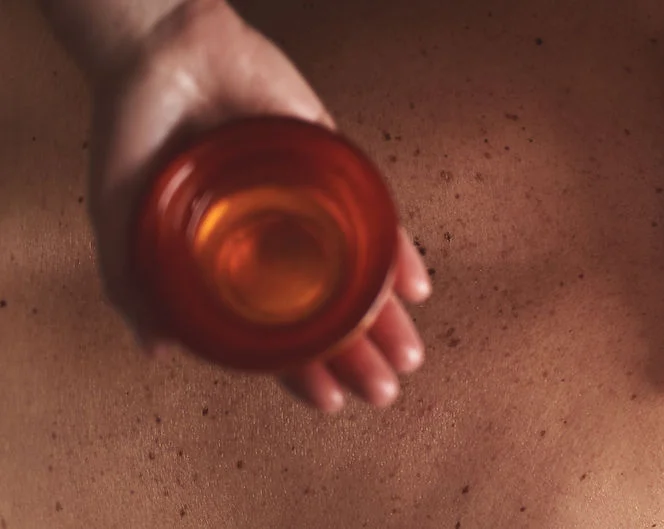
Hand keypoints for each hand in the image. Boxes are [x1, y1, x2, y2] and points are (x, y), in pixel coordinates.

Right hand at [81, 0, 429, 411]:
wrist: (161, 51)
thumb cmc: (133, 129)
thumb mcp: (120, 213)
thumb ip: (133, 279)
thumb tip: (158, 349)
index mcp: (223, 260)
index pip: (272, 331)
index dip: (300, 369)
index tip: (328, 402)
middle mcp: (272, 238)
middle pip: (326, 309)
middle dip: (356, 354)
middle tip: (384, 392)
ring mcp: (305, 202)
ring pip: (357, 271)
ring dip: (384, 317)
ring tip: (408, 357)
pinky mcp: (332, 163)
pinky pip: (374, 214)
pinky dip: (396, 251)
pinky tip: (414, 288)